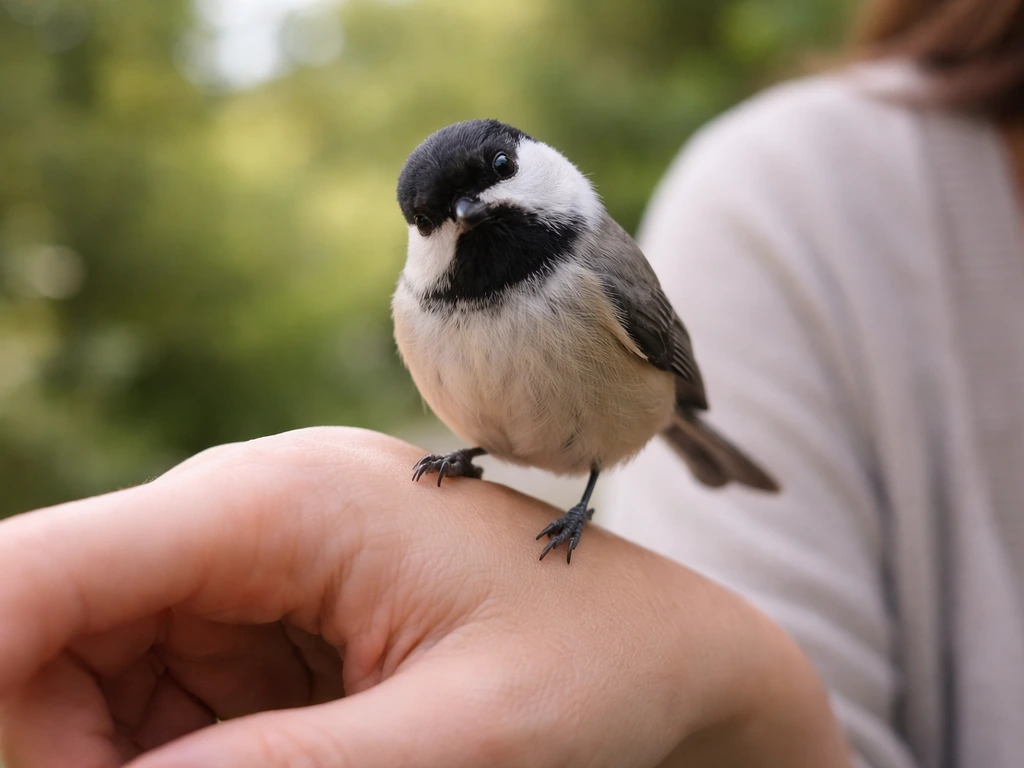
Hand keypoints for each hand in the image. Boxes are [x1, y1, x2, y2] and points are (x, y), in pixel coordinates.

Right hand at [0, 428, 849, 766]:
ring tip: (296, 763)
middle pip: (48, 627)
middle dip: (60, 742)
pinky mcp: (270, 617)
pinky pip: (158, 696)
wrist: (659, 647)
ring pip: (88, 671)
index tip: (26, 753)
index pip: (52, 567)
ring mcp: (254, 563)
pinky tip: (277, 760)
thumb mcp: (460, 738)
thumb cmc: (592, 668)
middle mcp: (247, 512)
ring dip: (114, 754)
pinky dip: (167, 754)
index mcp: (283, 502)